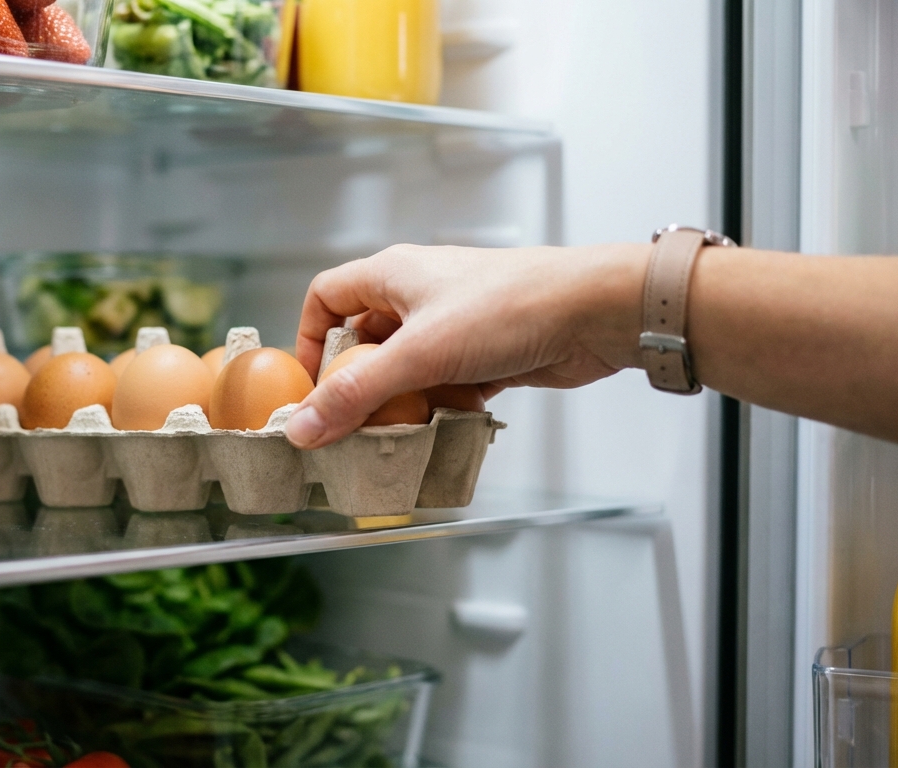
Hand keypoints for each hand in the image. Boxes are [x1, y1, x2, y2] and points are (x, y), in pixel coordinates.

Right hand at [287, 242, 650, 448]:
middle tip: (348, 425)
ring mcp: (453, 326)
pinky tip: (443, 430)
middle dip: (357, 386)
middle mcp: (419, 296)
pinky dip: (439, 410)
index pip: (327, 297)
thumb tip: (303, 428)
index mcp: (393, 275)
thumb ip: (357, 393)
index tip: (308, 387)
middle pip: (365, 342)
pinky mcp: (484, 355)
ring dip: (400, 404)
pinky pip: (443, 387)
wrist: (594, 313)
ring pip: (406, 371)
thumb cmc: (511, 306)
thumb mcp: (420, 353)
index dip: (308, 339)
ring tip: (396, 435)